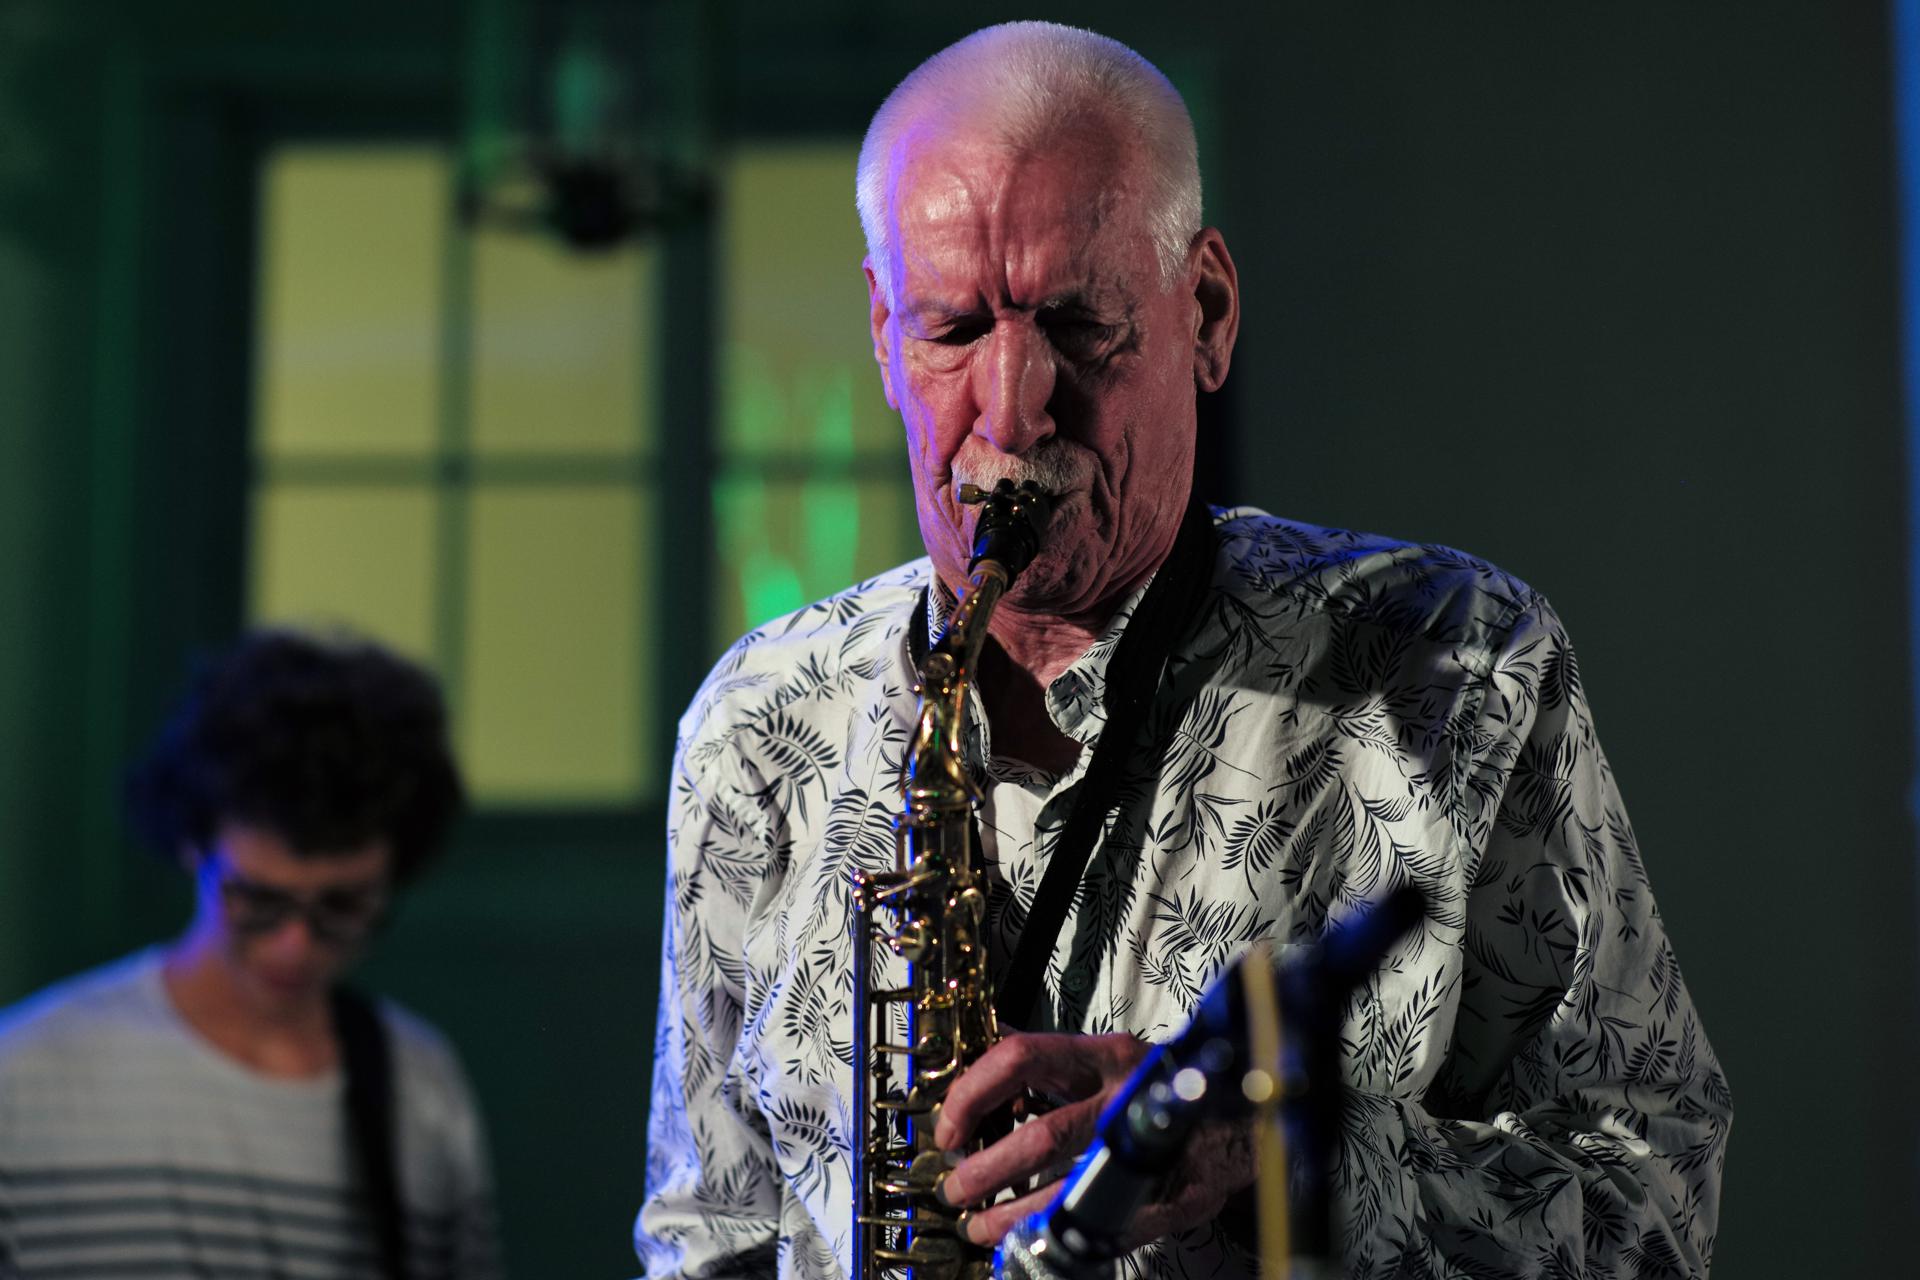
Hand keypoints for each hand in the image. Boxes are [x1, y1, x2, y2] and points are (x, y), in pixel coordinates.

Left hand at [933, 1032, 1257, 1249]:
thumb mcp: (1105, 1064)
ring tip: (981, 1225)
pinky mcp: (1176, 1197)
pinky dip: (1064, 1237)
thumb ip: (1049, 1070)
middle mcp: (1126, 1095)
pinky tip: (1033, 1242)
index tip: (948, 1129)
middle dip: (986, 1170)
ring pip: (1070, 1187)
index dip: (972, 1093)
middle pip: (1042, 1134)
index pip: (1022, 1057)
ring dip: (1013, 1214)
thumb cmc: (1159, 1092)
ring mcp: (1152, 1150)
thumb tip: (984, 1072)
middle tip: (956, 1188)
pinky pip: (1108, 1226)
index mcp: (1102, 1055)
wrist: (1243, 1119)